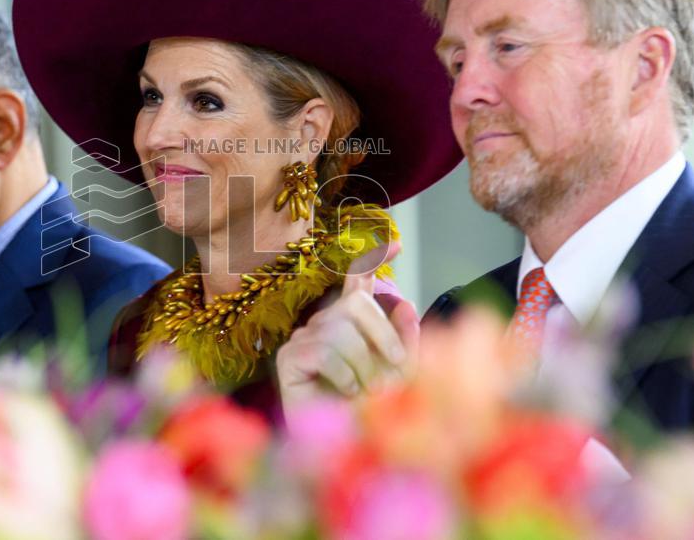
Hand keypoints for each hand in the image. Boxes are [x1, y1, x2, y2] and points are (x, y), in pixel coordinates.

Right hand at [276, 241, 419, 422]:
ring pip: (341, 330)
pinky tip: (342, 392)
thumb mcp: (400, 376)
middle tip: (393, 372)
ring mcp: (303, 338)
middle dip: (382, 337)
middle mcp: (324, 324)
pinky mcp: (288, 358)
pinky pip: (324, 350)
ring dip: (363, 367)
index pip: (358, 282)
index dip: (374, 260)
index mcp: (351, 324)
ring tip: (363, 392)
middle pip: (355, 303)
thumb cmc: (371, 416)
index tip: (397, 244)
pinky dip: (343, 376)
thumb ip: (406, 341)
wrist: (344, 449)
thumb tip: (404, 303)